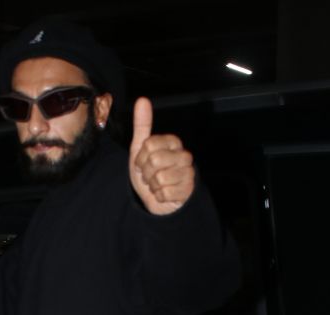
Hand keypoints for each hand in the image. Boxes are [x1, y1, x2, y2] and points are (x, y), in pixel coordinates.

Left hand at [129, 97, 195, 215]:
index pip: (148, 145)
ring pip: (160, 178)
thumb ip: (142, 125)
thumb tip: (142, 100)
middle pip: (154, 160)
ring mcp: (188, 172)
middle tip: (150, 176)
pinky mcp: (189, 190)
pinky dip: (160, 196)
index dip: (140, 158)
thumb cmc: (149, 173)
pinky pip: (165, 193)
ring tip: (157, 185)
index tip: (142, 164)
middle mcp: (184, 155)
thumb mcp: (140, 149)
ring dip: (153, 186)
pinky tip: (164, 194)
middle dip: (146, 173)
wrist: (156, 198)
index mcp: (172, 142)